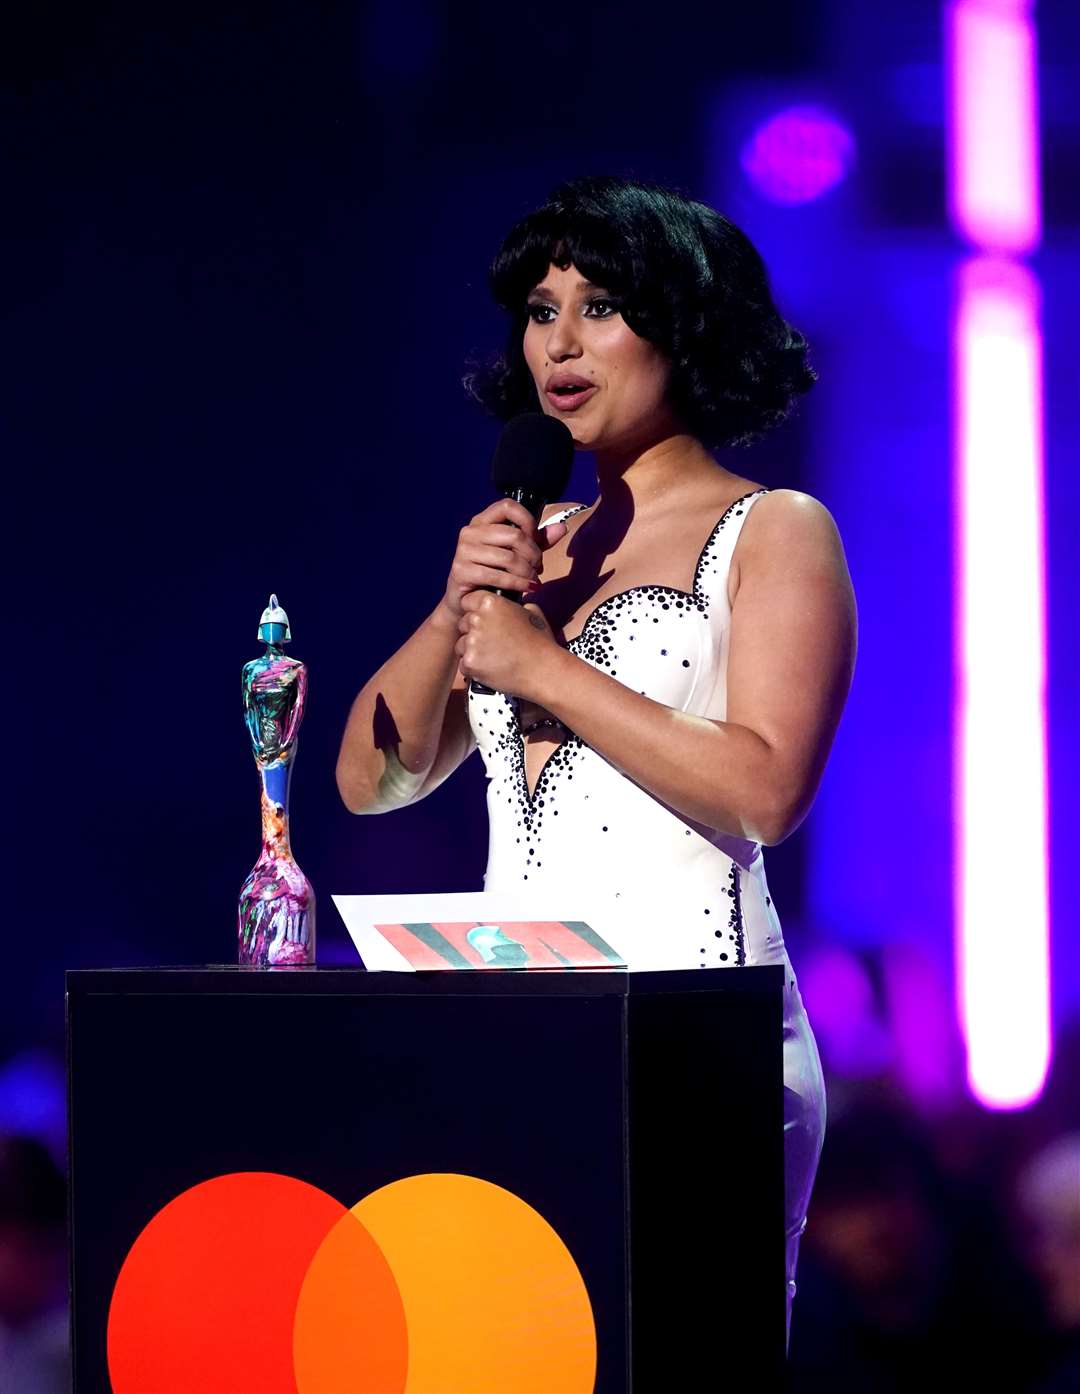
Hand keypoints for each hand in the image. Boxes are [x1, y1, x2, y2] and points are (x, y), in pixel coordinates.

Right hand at [439, 498, 567, 623]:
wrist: (467, 600)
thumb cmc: (493, 573)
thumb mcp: (516, 553)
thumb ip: (537, 541)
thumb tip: (562, 528)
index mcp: (481, 521)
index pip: (507, 506)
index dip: (527, 520)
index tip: (535, 539)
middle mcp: (470, 532)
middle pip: (513, 535)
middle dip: (533, 554)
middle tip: (538, 567)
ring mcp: (464, 551)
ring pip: (508, 557)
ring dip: (527, 571)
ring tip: (533, 580)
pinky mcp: (462, 572)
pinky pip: (498, 576)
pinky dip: (518, 584)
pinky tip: (527, 588)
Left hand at [455, 592, 562, 700]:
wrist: (543, 671)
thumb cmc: (540, 643)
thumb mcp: (532, 613)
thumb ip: (514, 605)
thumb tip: (510, 605)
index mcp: (490, 603)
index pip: (468, 600)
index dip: (475, 610)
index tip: (482, 618)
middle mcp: (477, 619)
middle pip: (463, 623)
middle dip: (474, 631)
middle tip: (493, 641)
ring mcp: (472, 642)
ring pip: (461, 644)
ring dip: (473, 650)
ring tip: (495, 656)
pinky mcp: (470, 662)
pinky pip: (464, 664)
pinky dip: (474, 668)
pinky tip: (492, 667)